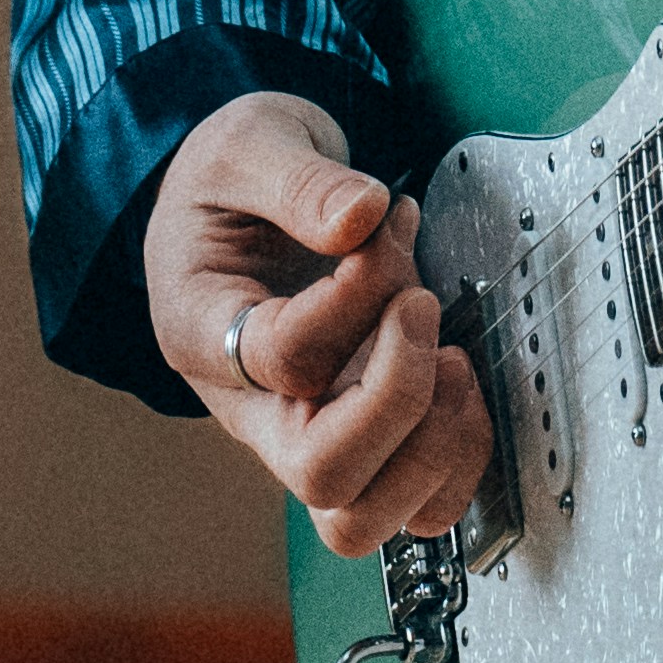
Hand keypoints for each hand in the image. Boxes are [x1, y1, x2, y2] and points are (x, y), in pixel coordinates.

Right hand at [142, 93, 490, 557]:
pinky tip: (460, 377)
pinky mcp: (358, 439)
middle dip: (398, 395)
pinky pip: (411, 505)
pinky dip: (456, 458)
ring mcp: (304, 433)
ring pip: (361, 518)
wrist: (229, 204)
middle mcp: (251, 408)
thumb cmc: (231, 180)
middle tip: (422, 305)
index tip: (382, 226)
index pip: (283, 359)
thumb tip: (361, 218)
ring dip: (431, 443)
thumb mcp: (249, 144)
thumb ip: (299, 180)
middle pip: (322, 475)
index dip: (353, 299)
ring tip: (451, 353)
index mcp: (203, 333)